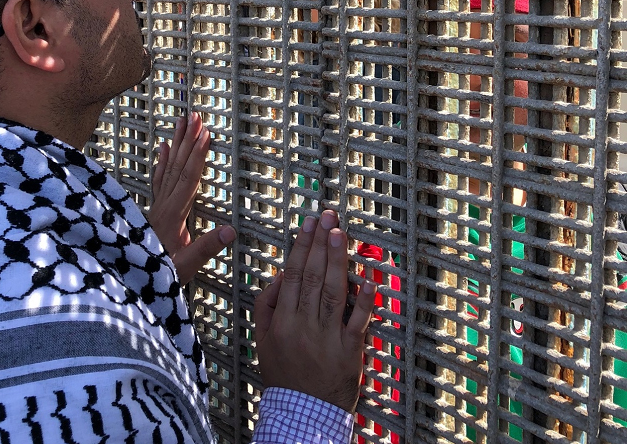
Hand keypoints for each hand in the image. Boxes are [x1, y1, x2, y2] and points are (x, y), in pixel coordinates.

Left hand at [148, 112, 235, 283]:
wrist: (128, 284)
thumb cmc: (158, 277)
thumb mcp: (183, 268)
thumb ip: (205, 249)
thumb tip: (230, 231)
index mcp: (172, 216)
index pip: (188, 179)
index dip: (198, 156)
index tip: (206, 134)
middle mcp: (162, 206)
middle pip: (177, 167)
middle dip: (188, 140)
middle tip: (196, 116)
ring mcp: (157, 207)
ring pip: (168, 168)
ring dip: (178, 144)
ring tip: (182, 122)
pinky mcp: (155, 211)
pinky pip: (159, 179)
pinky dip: (163, 161)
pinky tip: (164, 147)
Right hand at [254, 210, 376, 412]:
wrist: (303, 413)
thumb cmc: (284, 373)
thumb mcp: (263, 339)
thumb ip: (267, 305)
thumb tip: (281, 277)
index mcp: (283, 320)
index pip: (293, 274)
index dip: (301, 246)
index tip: (308, 224)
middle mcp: (305, 325)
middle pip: (312, 276)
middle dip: (320, 242)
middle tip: (327, 217)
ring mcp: (328, 337)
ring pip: (333, 291)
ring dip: (337, 260)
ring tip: (339, 234)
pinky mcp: (350, 350)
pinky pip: (357, 321)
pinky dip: (363, 301)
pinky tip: (367, 279)